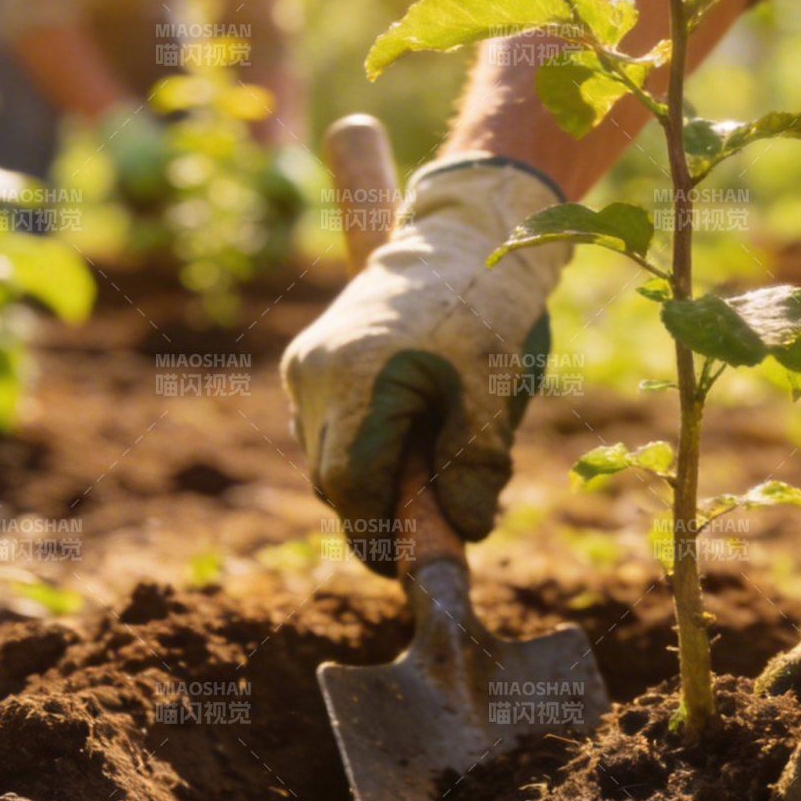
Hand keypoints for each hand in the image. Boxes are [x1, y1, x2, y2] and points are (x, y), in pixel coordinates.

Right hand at [280, 156, 567, 569]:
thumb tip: (464, 533)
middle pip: (332, 480)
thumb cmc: (484, 311)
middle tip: (434, 524)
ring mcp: (308, 363)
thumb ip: (475, 471)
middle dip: (379, 511)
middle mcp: (317, 372)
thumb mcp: (493, 394)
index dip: (380, 538)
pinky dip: (362, 444)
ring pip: (326, 457)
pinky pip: (325, 426)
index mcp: (358, 379)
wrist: (462, 237)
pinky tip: (410, 431)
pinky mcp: (310, 357)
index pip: (350, 489)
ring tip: (430, 463)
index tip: (412, 564)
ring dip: (372, 477)